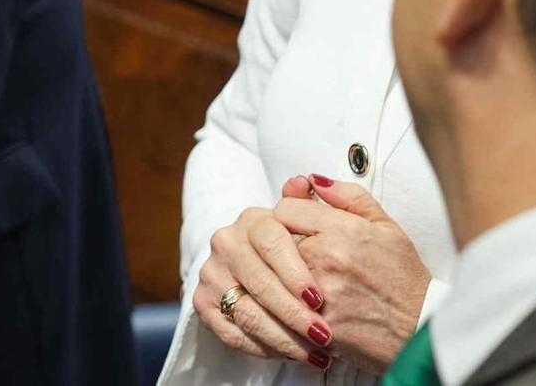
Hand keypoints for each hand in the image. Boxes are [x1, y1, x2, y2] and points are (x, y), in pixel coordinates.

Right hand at [191, 177, 333, 368]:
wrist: (282, 282)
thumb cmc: (314, 256)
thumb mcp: (332, 226)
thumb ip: (327, 202)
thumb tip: (305, 180)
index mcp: (254, 219)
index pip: (270, 241)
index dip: (294, 271)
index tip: (319, 298)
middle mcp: (226, 242)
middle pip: (258, 281)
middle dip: (293, 313)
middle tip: (323, 335)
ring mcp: (212, 272)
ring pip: (246, 310)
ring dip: (283, 337)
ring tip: (315, 352)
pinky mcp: (203, 302)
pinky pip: (231, 331)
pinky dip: (263, 348)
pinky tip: (293, 355)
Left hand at [275, 177, 432, 373]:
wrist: (419, 329)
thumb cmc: (403, 278)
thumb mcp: (385, 226)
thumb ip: (347, 196)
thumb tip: (313, 180)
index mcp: (341, 230)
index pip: (285, 208)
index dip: (291, 213)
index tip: (301, 224)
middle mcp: (324, 259)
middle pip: (273, 239)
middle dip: (283, 242)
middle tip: (303, 252)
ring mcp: (315, 294)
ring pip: (273, 273)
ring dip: (282, 273)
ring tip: (303, 279)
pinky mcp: (311, 325)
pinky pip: (280, 306)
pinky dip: (287, 303)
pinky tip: (305, 303)